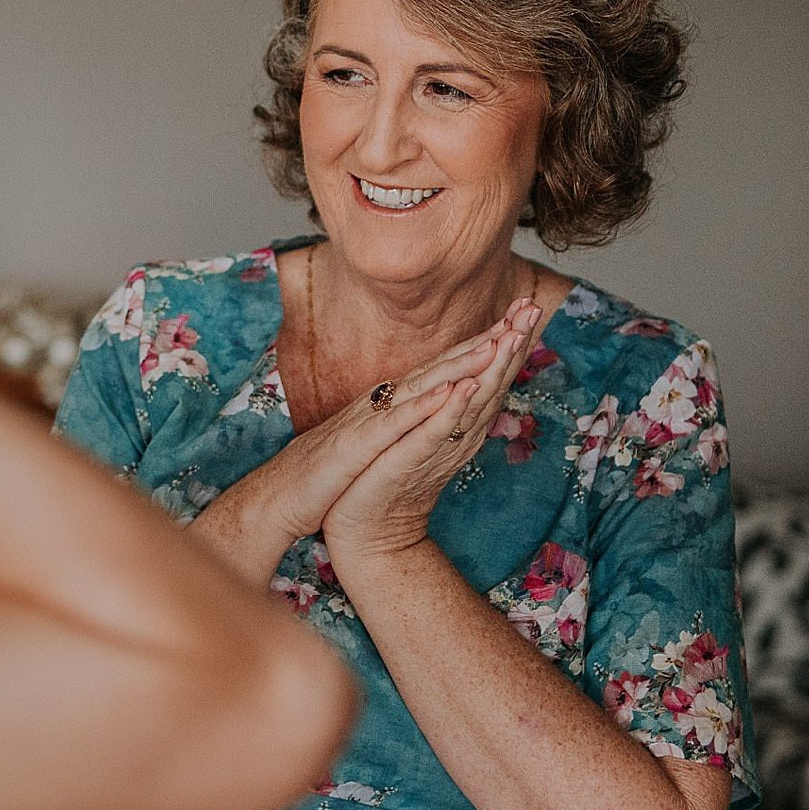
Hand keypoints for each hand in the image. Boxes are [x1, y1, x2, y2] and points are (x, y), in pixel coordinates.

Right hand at [240, 308, 526, 545]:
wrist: (282, 497)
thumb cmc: (328, 472)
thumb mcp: (374, 439)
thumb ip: (401, 416)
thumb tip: (433, 399)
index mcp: (391, 403)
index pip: (445, 368)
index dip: (484, 343)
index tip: (523, 320)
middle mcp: (382, 402)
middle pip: (441, 365)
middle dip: (485, 338)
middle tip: (525, 311)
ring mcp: (369, 420)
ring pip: (422, 386)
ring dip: (460, 364)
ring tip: (496, 342)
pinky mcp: (355, 445)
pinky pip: (393, 425)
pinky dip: (422, 408)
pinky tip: (449, 393)